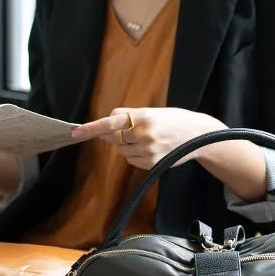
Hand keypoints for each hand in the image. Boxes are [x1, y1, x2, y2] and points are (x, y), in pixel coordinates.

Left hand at [71, 107, 222, 170]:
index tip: (75, 132)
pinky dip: (135, 154)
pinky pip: (131, 160)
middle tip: (134, 130)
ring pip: (122, 151)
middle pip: (115, 138)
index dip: (92, 128)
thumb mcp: (152, 112)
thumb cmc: (174, 120)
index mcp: (143, 117)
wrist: (198, 135)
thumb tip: (106, 126)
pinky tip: (150, 148)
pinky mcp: (151, 163)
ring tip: (148, 139)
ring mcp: (148, 151)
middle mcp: (144, 134)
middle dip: (118, 135)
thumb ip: (128, 116)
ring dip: (127, 145)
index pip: (111, 122)